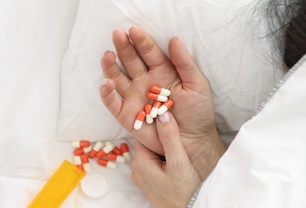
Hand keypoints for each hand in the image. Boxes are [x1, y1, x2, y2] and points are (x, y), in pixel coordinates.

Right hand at [99, 26, 224, 178]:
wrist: (195, 141)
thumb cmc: (199, 113)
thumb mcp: (197, 85)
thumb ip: (185, 63)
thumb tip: (174, 39)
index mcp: (163, 72)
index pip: (150, 53)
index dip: (142, 41)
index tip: (134, 30)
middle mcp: (146, 81)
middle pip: (131, 60)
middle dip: (124, 47)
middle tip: (117, 34)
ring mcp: (135, 97)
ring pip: (118, 78)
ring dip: (111, 66)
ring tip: (108, 54)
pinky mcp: (127, 115)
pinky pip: (112, 102)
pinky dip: (106, 93)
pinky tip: (106, 82)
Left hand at [131, 112, 200, 207]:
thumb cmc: (185, 191)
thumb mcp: (179, 162)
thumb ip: (170, 137)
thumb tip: (163, 112)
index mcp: (140, 162)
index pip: (144, 135)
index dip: (156, 124)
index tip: (167, 115)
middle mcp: (137, 170)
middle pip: (147, 143)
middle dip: (160, 136)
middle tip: (177, 127)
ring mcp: (143, 178)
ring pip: (151, 153)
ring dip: (163, 147)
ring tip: (179, 143)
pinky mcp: (151, 183)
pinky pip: (155, 163)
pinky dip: (163, 157)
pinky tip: (176, 156)